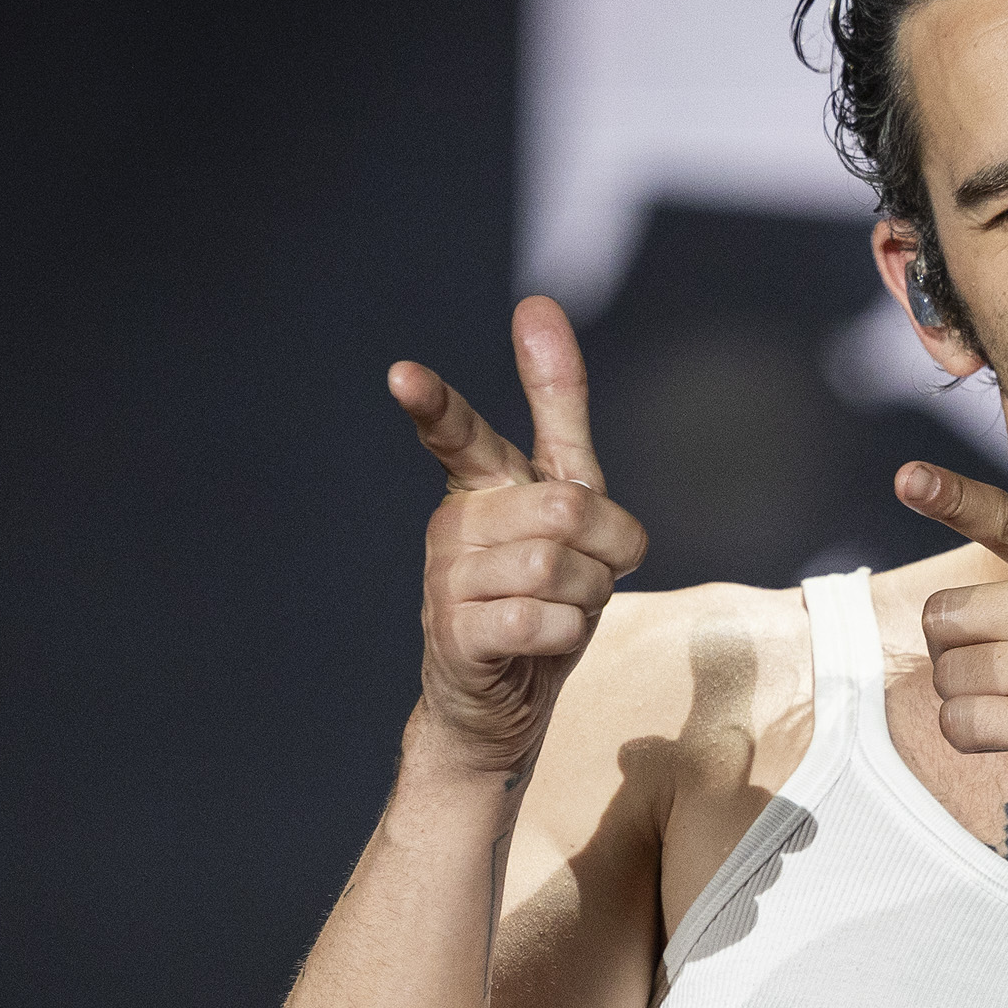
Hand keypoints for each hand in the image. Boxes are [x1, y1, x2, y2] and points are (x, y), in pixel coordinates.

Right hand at [395, 296, 646, 784]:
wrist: (501, 704)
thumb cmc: (542, 596)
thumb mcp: (568, 502)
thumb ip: (559, 412)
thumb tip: (536, 303)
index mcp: (480, 487)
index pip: (458, 435)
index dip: (437, 406)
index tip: (402, 375)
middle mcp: (454, 525)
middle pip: (564, 509)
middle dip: (604, 549)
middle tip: (589, 575)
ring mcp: (447, 581)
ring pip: (558, 568)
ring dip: (587, 597)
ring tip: (561, 612)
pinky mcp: (457, 636)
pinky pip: (540, 621)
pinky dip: (566, 634)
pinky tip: (544, 642)